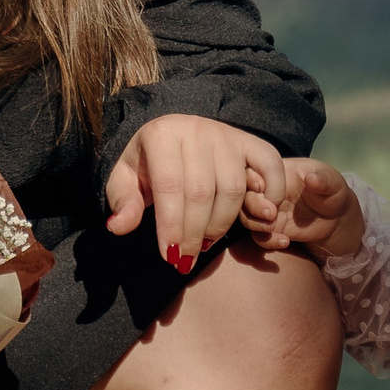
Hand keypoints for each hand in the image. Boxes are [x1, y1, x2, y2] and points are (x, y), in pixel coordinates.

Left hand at [105, 115, 288, 272]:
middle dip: (194, 233)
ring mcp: (227, 135)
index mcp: (162, 134)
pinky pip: (270, 167)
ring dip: (221, 224)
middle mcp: (197, 129)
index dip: (171, 225)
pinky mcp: (250, 142)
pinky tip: (255, 218)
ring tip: (205, 242)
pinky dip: (270, 194)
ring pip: (233, 188)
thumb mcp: (125, 180)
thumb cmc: (148, 165)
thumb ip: (123, 203)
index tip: (169, 256)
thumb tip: (118, 226)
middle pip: (202, 192)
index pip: (169, 186)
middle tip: (185, 259)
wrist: (174, 136)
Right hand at [238, 157, 364, 256]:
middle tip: (271, 213)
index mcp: (276, 171)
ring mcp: (266, 211)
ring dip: (255, 223)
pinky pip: (258, 237)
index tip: (262, 187)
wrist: (336, 218)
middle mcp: (266, 190)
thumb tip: (312, 178)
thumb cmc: (332, 191)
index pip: (254, 170)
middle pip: (244, 194)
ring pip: (245, 216)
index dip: (252, 178)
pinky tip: (285, 242)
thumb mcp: (333, 183)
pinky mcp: (271, 229)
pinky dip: (267, 241)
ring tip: (273, 227)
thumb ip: (324, 180)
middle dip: (252, 204)